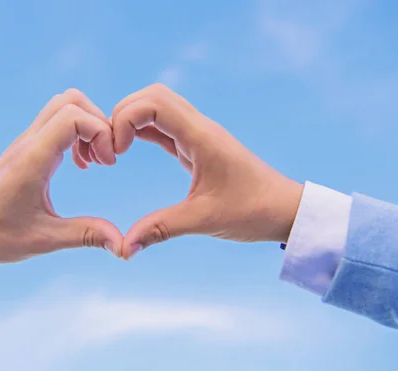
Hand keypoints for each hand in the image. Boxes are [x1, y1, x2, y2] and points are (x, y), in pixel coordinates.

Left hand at [0, 89, 122, 267]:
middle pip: (71, 100)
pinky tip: (81, 164)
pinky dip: (77, 134)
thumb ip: (86, 235)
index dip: (100, 132)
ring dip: (88, 126)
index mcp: (32, 159)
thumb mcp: (43, 240)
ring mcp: (26, 142)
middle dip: (99, 123)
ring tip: (95, 160)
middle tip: (105, 158)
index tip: (107, 164)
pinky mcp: (26, 149)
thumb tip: (123, 245)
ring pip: (63, 106)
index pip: (73, 116)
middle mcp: (29, 143)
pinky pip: (56, 123)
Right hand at [109, 84, 303, 258]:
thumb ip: (161, 229)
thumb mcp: (204, 220)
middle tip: (111, 149)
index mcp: (201, 137)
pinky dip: (142, 131)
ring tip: (116, 150)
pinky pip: (164, 126)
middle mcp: (199, 127)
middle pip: (152, 95)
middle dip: (122, 114)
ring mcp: (199, 134)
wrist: (285, 209)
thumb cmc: (253, 211)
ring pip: (158, 106)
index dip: (125, 120)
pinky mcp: (198, 146)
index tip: (117, 154)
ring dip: (131, 120)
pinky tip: (128, 149)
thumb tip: (124, 248)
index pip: (153, 103)